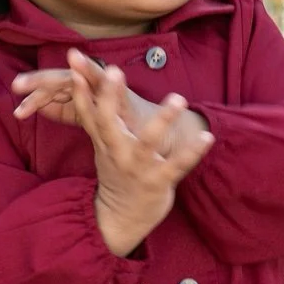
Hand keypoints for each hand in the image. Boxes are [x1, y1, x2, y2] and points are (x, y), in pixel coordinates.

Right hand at [20, 50, 213, 255]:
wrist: (120, 217)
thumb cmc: (116, 171)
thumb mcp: (102, 144)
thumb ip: (95, 115)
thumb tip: (79, 80)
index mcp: (104, 141)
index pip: (88, 112)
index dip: (81, 90)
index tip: (75, 66)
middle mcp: (117, 151)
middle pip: (108, 122)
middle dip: (109, 97)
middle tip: (114, 70)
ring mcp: (138, 167)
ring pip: (147, 142)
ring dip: (163, 119)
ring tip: (178, 97)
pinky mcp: (159, 181)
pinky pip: (178, 165)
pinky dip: (193, 152)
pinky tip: (208, 137)